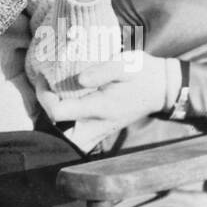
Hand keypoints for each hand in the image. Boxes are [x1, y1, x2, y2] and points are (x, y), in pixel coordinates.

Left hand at [36, 53, 172, 138]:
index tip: (44, 78)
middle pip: (61, 138)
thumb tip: (80, 79)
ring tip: (53, 99)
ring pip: (71, 142)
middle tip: (46, 92)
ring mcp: (101, 131)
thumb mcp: (125, 64)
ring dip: (57, 124)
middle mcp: (98, 125)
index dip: (44, 97)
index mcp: (100, 108)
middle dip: (47, 115)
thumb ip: (103, 71)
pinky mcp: (103, 130)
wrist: (163, 88)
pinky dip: (67, 127)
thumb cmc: (142, 73)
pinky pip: (79, 138)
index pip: (58, 113)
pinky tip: (66, 104)